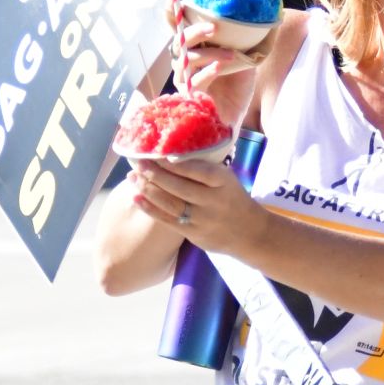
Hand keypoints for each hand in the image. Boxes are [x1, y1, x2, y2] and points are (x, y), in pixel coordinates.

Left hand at [129, 157, 261, 258]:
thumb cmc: (233, 199)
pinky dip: (150, 208)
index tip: (156, 152)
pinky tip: (136, 197)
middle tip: (137, 162)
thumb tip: (171, 150)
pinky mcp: (194, 234)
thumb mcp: (226, 178)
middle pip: (179, 186)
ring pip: (170, 203)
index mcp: (223, 181)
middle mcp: (213, 201)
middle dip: (154, 173)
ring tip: (132, 177)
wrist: (251, 234)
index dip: (174, 162)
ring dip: (148, 189)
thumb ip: (204, 167)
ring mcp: (203, 219)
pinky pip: (168, 220)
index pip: (196, 169)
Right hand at [169, 8, 270, 132]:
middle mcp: (185, 61)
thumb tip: (260, 18)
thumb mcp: (243, 59)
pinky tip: (219, 67)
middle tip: (214, 27)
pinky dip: (207, 72)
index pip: (180, 26)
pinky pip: (194, 81)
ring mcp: (184, 79)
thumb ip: (242, 41)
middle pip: (180, 41)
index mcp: (194, 48)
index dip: (173, 9)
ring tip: (231, 55)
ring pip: (187, 60)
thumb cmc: (236, 88)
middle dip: (195, 31)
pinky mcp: (189, 96)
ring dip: (210, 54)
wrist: (235, 117)